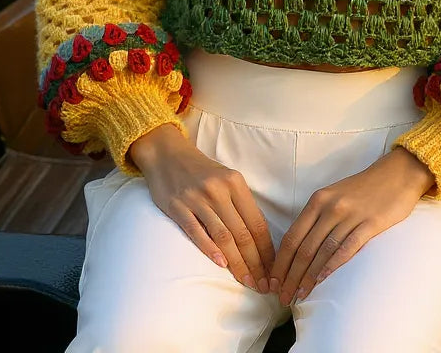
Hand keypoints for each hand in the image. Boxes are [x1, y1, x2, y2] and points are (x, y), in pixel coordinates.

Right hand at [130, 123, 275, 292]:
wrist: (167, 154)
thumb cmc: (201, 171)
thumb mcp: (226, 179)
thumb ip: (240, 204)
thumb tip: (259, 239)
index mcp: (235, 183)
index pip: (257, 222)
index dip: (266, 250)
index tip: (272, 270)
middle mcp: (219, 190)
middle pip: (243, 233)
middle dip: (255, 263)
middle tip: (263, 285)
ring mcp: (197, 198)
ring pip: (223, 236)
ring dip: (237, 263)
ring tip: (247, 281)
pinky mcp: (178, 206)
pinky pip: (197, 231)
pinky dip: (210, 249)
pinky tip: (222, 265)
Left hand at [270, 147, 434, 304]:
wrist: (397, 173)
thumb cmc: (364, 188)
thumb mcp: (334, 195)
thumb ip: (317, 217)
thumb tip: (299, 248)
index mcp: (318, 200)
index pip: (292, 236)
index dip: (280, 262)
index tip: (273, 281)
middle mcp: (330, 207)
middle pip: (304, 248)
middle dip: (290, 276)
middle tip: (282, 297)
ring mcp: (350, 215)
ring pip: (322, 251)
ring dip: (308, 277)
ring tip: (299, 295)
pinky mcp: (370, 223)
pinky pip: (347, 248)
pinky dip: (332, 266)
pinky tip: (323, 281)